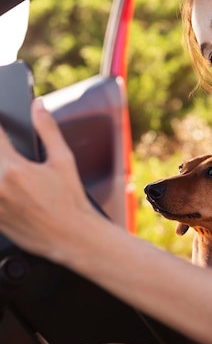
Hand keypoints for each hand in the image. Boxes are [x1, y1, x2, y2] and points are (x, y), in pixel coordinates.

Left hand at [0, 97, 94, 260]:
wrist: (72, 237)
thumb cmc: (70, 200)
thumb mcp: (63, 160)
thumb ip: (48, 129)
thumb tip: (38, 106)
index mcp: (15, 168)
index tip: (2, 121)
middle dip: (0, 151)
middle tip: (11, 158)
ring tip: (11, 174)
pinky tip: (9, 190)